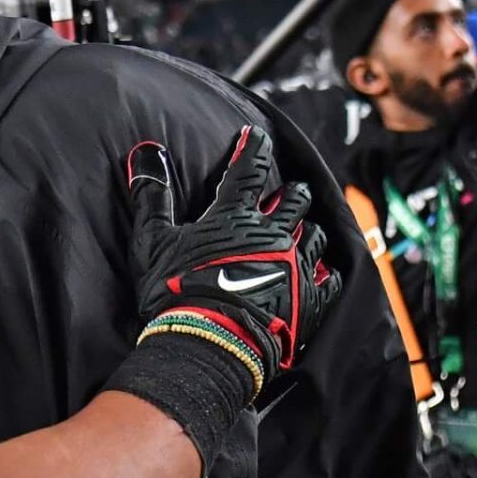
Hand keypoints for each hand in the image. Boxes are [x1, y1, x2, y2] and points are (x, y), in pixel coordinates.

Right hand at [128, 126, 343, 385]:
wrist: (210, 341)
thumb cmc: (177, 290)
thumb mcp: (154, 241)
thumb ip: (152, 196)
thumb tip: (145, 152)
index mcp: (234, 218)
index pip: (247, 171)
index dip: (253, 149)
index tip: (258, 136)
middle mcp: (272, 235)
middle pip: (293, 201)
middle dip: (292, 192)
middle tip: (292, 190)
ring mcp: (295, 266)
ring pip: (315, 235)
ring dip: (310, 229)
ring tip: (307, 231)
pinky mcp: (310, 299)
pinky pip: (330, 278)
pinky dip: (327, 272)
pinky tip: (323, 272)